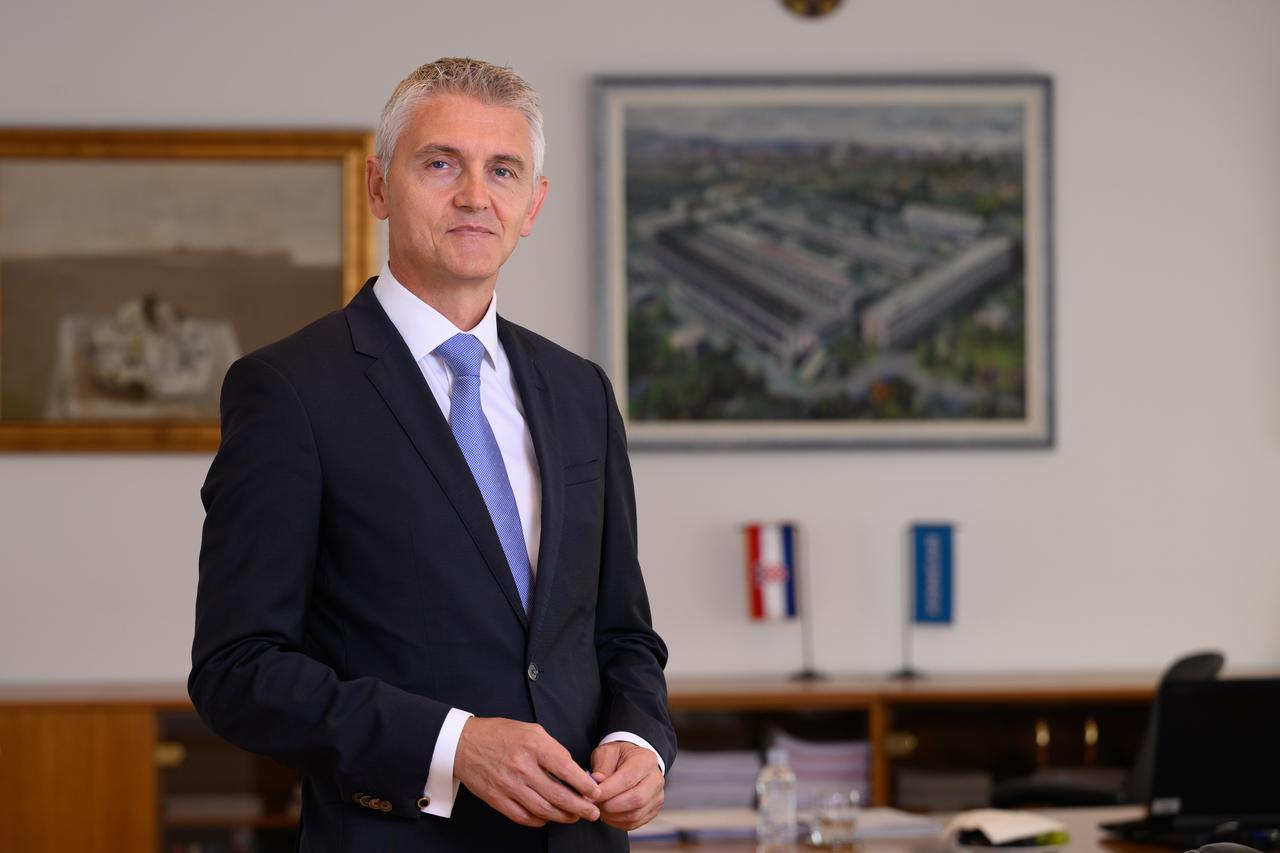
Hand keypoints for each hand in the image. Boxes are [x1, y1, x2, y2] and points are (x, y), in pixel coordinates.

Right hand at [454, 717, 600, 826]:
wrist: (463, 743)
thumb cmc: (500, 734)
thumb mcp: (531, 731)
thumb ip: (553, 750)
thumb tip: (575, 772)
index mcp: (532, 745)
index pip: (566, 769)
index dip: (584, 785)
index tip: (595, 792)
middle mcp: (521, 766)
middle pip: (557, 795)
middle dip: (580, 807)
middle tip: (592, 812)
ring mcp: (507, 785)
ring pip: (543, 810)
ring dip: (563, 817)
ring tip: (575, 816)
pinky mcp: (496, 799)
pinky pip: (523, 817)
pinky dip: (540, 821)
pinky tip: (549, 817)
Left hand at [589, 741, 664, 830]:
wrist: (632, 762)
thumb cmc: (618, 757)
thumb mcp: (607, 753)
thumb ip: (602, 767)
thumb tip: (597, 781)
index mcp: (646, 760)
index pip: (628, 779)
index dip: (608, 790)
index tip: (591, 795)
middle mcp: (656, 779)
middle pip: (636, 799)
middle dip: (610, 805)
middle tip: (593, 804)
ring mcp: (657, 796)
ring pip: (636, 814)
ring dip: (613, 816)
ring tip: (599, 809)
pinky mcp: (653, 810)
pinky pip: (635, 823)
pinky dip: (618, 822)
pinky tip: (607, 815)